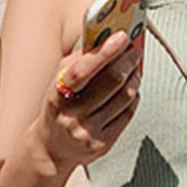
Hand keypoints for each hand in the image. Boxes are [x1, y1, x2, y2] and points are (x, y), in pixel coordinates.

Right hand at [34, 31, 142, 173]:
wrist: (52, 149)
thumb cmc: (58, 110)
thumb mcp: (59, 82)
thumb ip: (80, 60)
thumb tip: (105, 38)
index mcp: (58, 96)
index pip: (83, 70)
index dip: (104, 52)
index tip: (121, 37)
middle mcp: (72, 116)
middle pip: (111, 82)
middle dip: (127, 61)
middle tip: (133, 52)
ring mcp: (88, 132)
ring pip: (124, 98)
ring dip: (134, 78)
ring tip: (134, 69)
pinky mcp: (103, 144)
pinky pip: (127, 114)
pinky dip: (134, 97)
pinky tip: (131, 90)